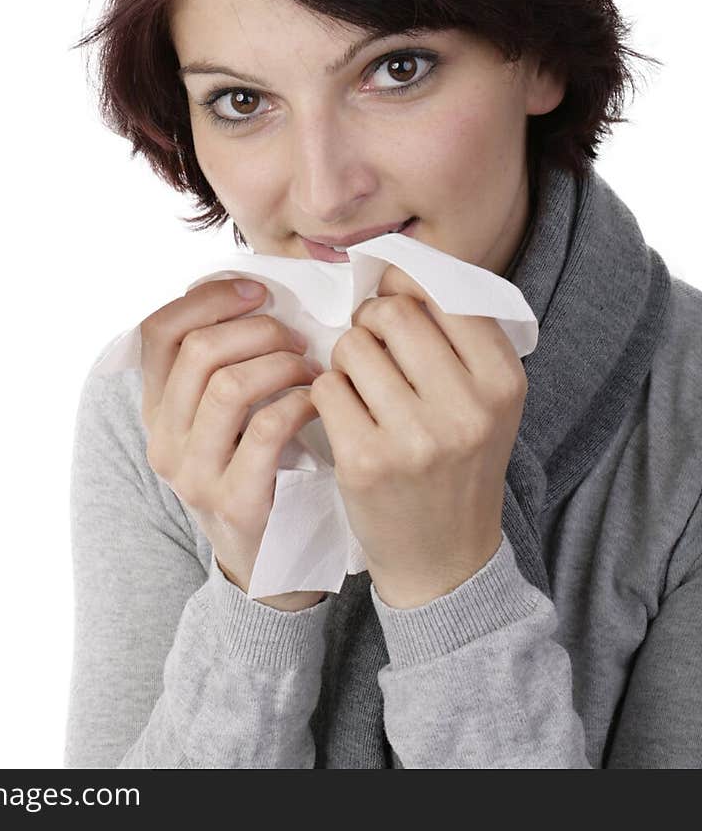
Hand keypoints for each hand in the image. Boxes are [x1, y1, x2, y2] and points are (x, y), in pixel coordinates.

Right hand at [138, 279, 326, 610]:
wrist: (270, 563)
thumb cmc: (260, 469)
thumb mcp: (225, 417)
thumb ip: (224, 361)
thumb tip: (248, 289)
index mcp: (157, 410)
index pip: (159, 330)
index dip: (209, 298)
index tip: (257, 291)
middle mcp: (165, 441)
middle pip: (198, 351)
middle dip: (257, 329)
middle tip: (296, 336)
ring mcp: (195, 475)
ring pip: (228, 385)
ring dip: (279, 363)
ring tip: (309, 367)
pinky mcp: (235, 502)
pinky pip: (266, 430)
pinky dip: (299, 402)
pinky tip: (318, 400)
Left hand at [307, 264, 527, 607]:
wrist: (445, 562)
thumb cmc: (457, 463)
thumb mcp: (484, 400)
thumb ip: (455, 337)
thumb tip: (393, 269)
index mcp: (503, 380)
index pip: (441, 293)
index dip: (405, 290)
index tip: (395, 308)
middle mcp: (468, 407)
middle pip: (392, 313)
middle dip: (368, 321)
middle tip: (369, 346)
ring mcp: (417, 437)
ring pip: (353, 346)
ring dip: (345, 359)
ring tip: (359, 387)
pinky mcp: (368, 462)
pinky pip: (326, 388)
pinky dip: (326, 393)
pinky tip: (344, 417)